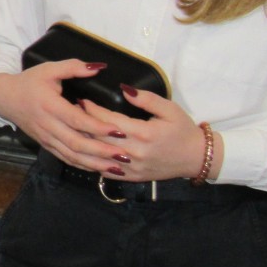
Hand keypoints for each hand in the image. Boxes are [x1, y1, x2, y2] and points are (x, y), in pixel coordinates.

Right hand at [0, 62, 120, 173]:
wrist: (4, 98)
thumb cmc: (29, 82)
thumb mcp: (49, 69)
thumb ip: (73, 67)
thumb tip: (98, 67)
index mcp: (50, 105)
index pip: (77, 120)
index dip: (98, 127)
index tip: (119, 130)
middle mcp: (48, 125)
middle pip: (76, 143)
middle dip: (101, 151)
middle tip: (124, 154)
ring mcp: (46, 137)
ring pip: (72, 155)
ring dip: (95, 163)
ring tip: (117, 167)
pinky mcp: (46, 144)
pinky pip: (65, 158)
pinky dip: (83, 165)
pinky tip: (98, 169)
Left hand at [79, 89, 220, 183]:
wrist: (196, 158)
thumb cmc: (183, 131)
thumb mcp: (169, 109)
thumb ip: (146, 99)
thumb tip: (124, 88)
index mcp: (143, 133)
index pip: (109, 120)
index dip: (92, 110)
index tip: (82, 100)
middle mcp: (135, 152)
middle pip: (99, 137)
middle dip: (82, 124)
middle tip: (69, 112)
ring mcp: (132, 167)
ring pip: (99, 155)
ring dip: (84, 143)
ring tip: (72, 130)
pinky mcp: (132, 177)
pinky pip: (106, 170)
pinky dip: (92, 161)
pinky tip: (83, 151)